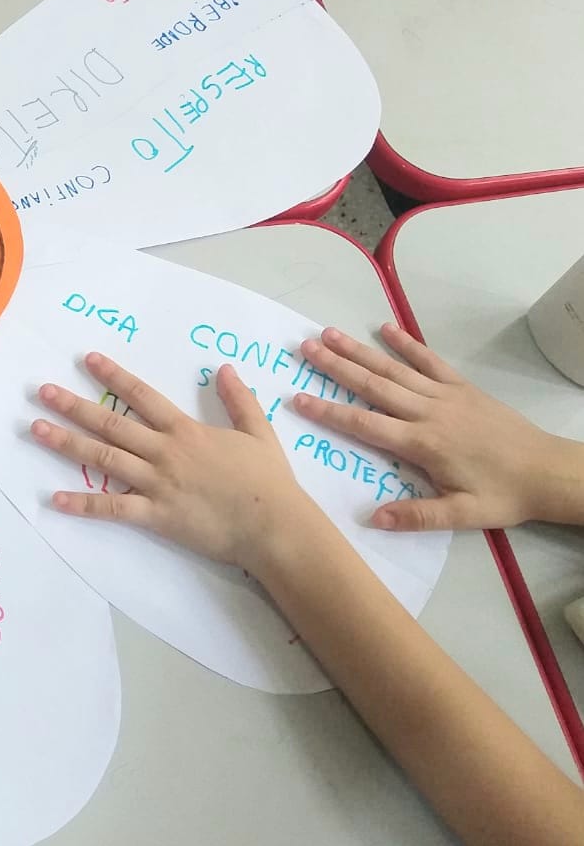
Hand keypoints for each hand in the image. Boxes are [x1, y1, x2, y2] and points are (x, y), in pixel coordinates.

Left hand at [31, 353, 318, 573]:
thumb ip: (239, 400)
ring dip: (67, 443)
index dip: (114, 376)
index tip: (88, 359)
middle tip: (42, 391)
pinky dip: (84, 504)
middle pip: (111, 424)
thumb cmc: (269, 482)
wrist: (275, 526)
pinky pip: (113, 509)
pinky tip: (55, 499)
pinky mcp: (157, 515)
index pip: (143, 396)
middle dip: (74, 406)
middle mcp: (165, 452)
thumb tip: (225, 368)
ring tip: (36, 429)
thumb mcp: (259, 432)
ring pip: (103, 459)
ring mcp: (158, 483)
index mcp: (187, 431)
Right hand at [292, 323, 583, 530]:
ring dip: (360, 350)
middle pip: (373, 386)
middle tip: (305, 348)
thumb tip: (371, 517)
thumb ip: (417, 515)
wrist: (549, 472)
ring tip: (330, 333)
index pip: (365, 424)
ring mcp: (445, 395)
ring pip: (394, 369)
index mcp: (422, 443)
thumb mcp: (463, 514)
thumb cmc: (503, 495)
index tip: (297, 399)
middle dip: (336, 367)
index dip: (328, 411)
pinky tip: (385, 328)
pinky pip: (429, 360)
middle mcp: (428, 412)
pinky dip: (407, 344)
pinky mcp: (462, 387)